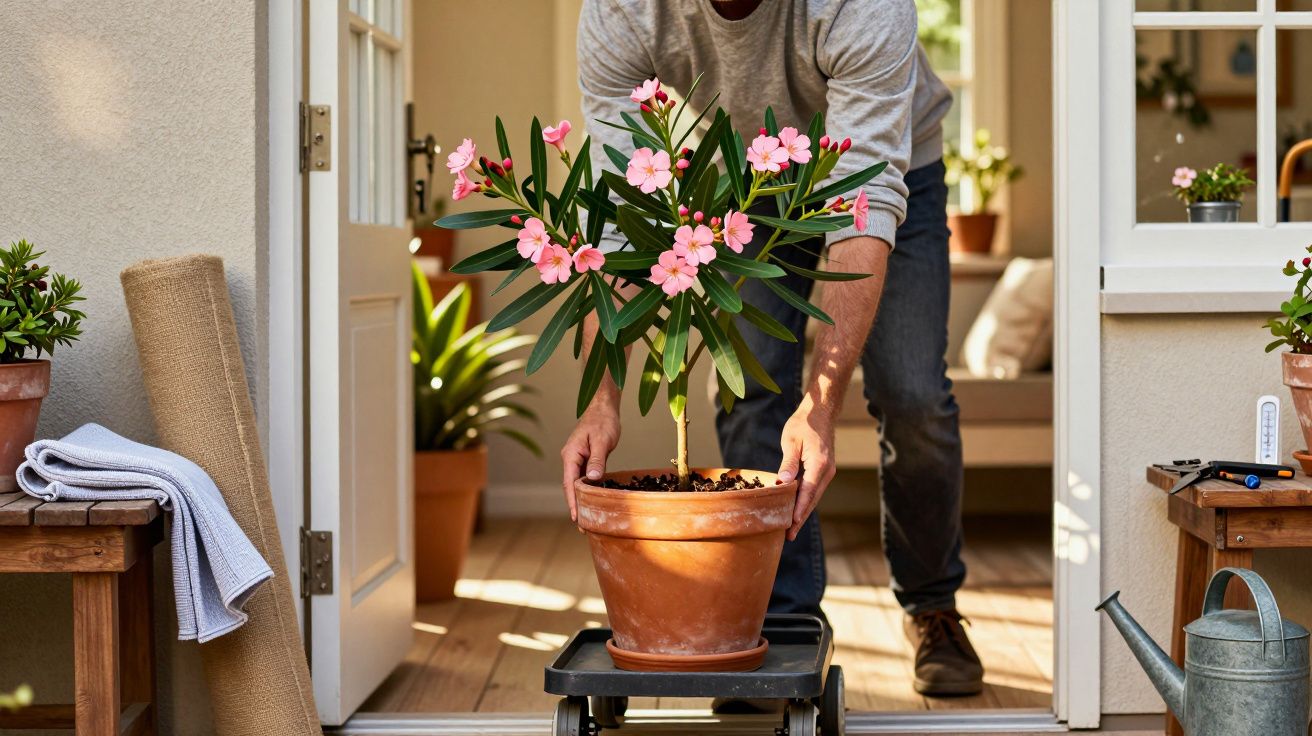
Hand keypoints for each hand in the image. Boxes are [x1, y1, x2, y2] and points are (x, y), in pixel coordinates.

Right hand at [560, 403, 621, 521]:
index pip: (570, 483)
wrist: (604, 407)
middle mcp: (571, 459)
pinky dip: (588, 490)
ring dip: (581, 500)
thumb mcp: (602, 440)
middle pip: (571, 487)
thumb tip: (593, 479)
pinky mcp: (586, 459)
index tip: (576, 518)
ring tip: (588, 520)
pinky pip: (585, 478)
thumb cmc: (603, 420)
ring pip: (578, 484)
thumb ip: (598, 460)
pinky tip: (593, 501)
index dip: (572, 502)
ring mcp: (578, 459)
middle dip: (576, 506)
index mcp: (571, 455)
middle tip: (583, 527)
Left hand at [777, 403, 836, 540]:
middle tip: (789, 536)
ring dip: (803, 512)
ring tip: (791, 529)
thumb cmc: (803, 424)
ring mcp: (828, 472)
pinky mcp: (824, 471)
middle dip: (800, 518)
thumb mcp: (791, 441)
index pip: (808, 492)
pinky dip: (806, 501)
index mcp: (819, 464)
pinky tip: (797, 511)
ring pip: (814, 497)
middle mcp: (827, 471)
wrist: (820, 413)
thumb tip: (783, 483)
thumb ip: (788, 463)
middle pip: (812, 500)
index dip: (799, 509)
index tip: (791, 524)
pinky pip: (814, 490)